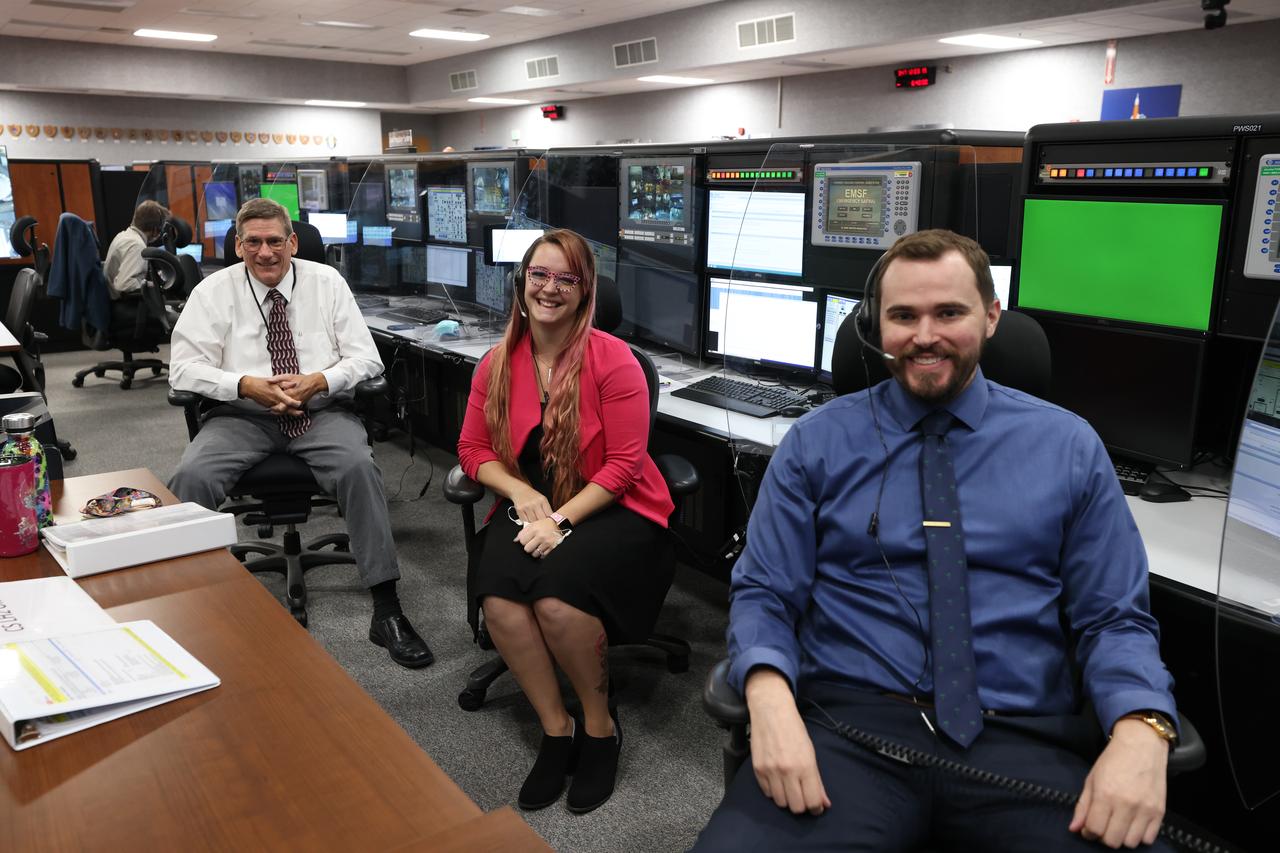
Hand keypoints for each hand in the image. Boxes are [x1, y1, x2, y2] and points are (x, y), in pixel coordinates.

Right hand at [238, 375, 301, 414]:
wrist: (250, 387)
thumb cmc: (262, 383)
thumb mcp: (274, 381)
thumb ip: (285, 383)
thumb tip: (294, 384)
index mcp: (277, 394)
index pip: (288, 401)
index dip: (295, 403)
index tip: (300, 403)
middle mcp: (274, 401)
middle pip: (286, 409)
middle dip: (294, 412)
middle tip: (301, 412)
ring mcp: (271, 405)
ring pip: (282, 411)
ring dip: (289, 413)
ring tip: (296, 413)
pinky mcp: (268, 406)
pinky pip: (276, 411)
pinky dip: (282, 412)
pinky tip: (286, 412)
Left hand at [273, 372, 327, 407]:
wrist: (314, 383)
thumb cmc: (302, 379)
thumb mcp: (289, 376)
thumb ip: (278, 378)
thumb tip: (268, 380)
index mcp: (289, 392)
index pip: (277, 398)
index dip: (271, 399)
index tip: (266, 399)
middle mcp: (293, 399)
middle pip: (281, 407)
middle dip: (275, 408)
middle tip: (269, 407)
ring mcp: (297, 403)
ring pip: (287, 410)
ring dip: (280, 411)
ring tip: (273, 410)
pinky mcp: (300, 404)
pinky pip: (292, 409)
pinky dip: (286, 410)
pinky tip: (281, 410)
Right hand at [510, 486, 552, 523]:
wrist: (520, 490)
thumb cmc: (532, 496)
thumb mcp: (542, 499)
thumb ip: (547, 509)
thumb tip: (552, 520)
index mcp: (543, 500)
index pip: (549, 514)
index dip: (550, 520)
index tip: (550, 522)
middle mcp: (535, 503)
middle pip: (541, 519)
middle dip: (542, 522)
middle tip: (542, 523)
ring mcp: (526, 506)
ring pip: (533, 521)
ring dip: (534, 522)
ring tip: (534, 518)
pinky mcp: (519, 510)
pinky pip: (525, 520)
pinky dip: (527, 520)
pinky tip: (528, 516)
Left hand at [515, 517, 562, 558]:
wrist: (558, 524)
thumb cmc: (544, 524)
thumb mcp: (533, 525)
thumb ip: (523, 532)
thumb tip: (516, 540)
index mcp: (534, 529)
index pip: (522, 541)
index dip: (523, 542)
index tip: (526, 541)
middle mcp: (540, 536)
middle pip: (527, 549)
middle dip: (528, 548)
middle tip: (531, 544)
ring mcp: (546, 543)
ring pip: (535, 554)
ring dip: (535, 552)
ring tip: (537, 547)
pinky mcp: (552, 547)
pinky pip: (543, 556)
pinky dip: (541, 554)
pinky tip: (542, 549)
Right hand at [744, 668, 830, 815]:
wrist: (771, 711)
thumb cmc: (794, 730)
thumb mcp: (811, 753)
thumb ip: (817, 781)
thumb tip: (824, 802)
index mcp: (805, 766)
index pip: (813, 801)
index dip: (816, 808)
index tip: (816, 806)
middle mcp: (787, 771)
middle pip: (796, 807)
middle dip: (802, 805)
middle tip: (803, 796)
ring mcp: (771, 771)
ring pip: (781, 802)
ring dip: (787, 798)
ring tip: (789, 787)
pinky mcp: (758, 769)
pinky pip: (767, 793)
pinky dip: (774, 791)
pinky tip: (778, 780)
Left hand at [1069, 718, 1168, 847]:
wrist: (1141, 745)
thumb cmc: (1113, 760)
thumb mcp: (1091, 779)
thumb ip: (1083, 806)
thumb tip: (1074, 829)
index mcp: (1105, 795)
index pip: (1094, 829)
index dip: (1088, 832)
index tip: (1089, 827)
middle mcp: (1126, 805)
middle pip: (1112, 841)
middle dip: (1103, 836)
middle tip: (1104, 825)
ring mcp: (1145, 809)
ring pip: (1130, 843)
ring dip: (1122, 838)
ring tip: (1119, 825)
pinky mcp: (1160, 812)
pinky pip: (1148, 839)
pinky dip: (1139, 836)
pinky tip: (1133, 824)